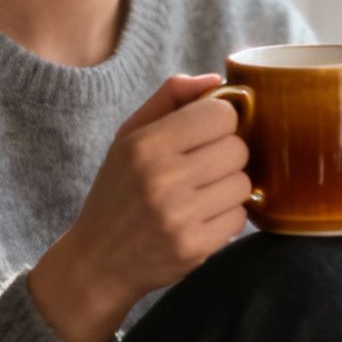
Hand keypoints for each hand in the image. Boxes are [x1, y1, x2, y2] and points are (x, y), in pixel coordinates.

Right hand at [30, 73, 250, 341]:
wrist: (98, 261)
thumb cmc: (118, 191)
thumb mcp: (130, 136)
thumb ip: (171, 98)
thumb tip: (219, 80)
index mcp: (146, 144)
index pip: (222, 114)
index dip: (219, 122)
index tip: (205, 134)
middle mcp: (163, 178)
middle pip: (238, 149)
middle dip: (226, 156)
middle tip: (202, 169)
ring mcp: (179, 216)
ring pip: (244, 184)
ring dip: (228, 189)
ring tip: (200, 196)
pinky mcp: (194, 247)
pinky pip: (240, 218)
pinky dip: (226, 219)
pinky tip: (200, 220)